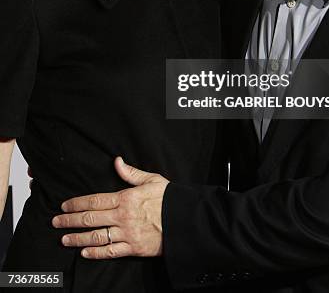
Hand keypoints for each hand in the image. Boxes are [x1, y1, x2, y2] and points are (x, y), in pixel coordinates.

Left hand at [52, 157, 168, 258]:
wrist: (185, 220)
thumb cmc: (169, 198)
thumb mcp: (152, 179)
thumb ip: (131, 173)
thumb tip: (117, 161)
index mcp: (126, 197)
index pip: (95, 200)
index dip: (77, 203)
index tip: (65, 205)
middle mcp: (123, 216)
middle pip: (90, 218)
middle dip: (70, 220)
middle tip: (56, 222)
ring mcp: (127, 233)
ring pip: (96, 236)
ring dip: (78, 238)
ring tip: (65, 239)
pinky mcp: (133, 248)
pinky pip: (110, 251)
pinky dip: (96, 252)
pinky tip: (85, 252)